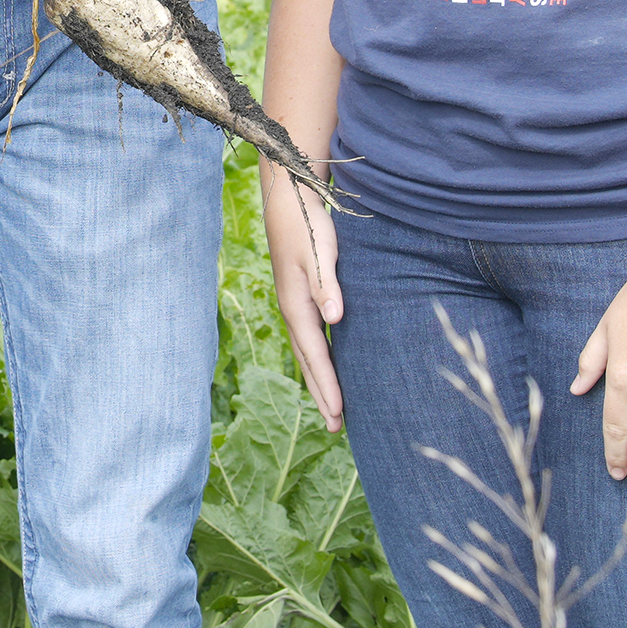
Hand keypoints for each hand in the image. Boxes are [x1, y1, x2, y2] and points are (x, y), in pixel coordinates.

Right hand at [262, 176, 345, 423]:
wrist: (289, 200)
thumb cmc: (309, 224)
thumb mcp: (321, 250)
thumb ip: (328, 284)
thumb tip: (334, 319)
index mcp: (296, 303)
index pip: (315, 353)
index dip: (327, 384)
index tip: (337, 411)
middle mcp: (293, 309)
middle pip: (308, 361)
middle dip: (321, 394)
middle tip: (336, 427)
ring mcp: (295, 305)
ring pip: (308, 353)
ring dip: (319, 382)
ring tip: (332, 410)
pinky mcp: (300, 298)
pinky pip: (310, 340)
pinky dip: (318, 361)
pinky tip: (327, 370)